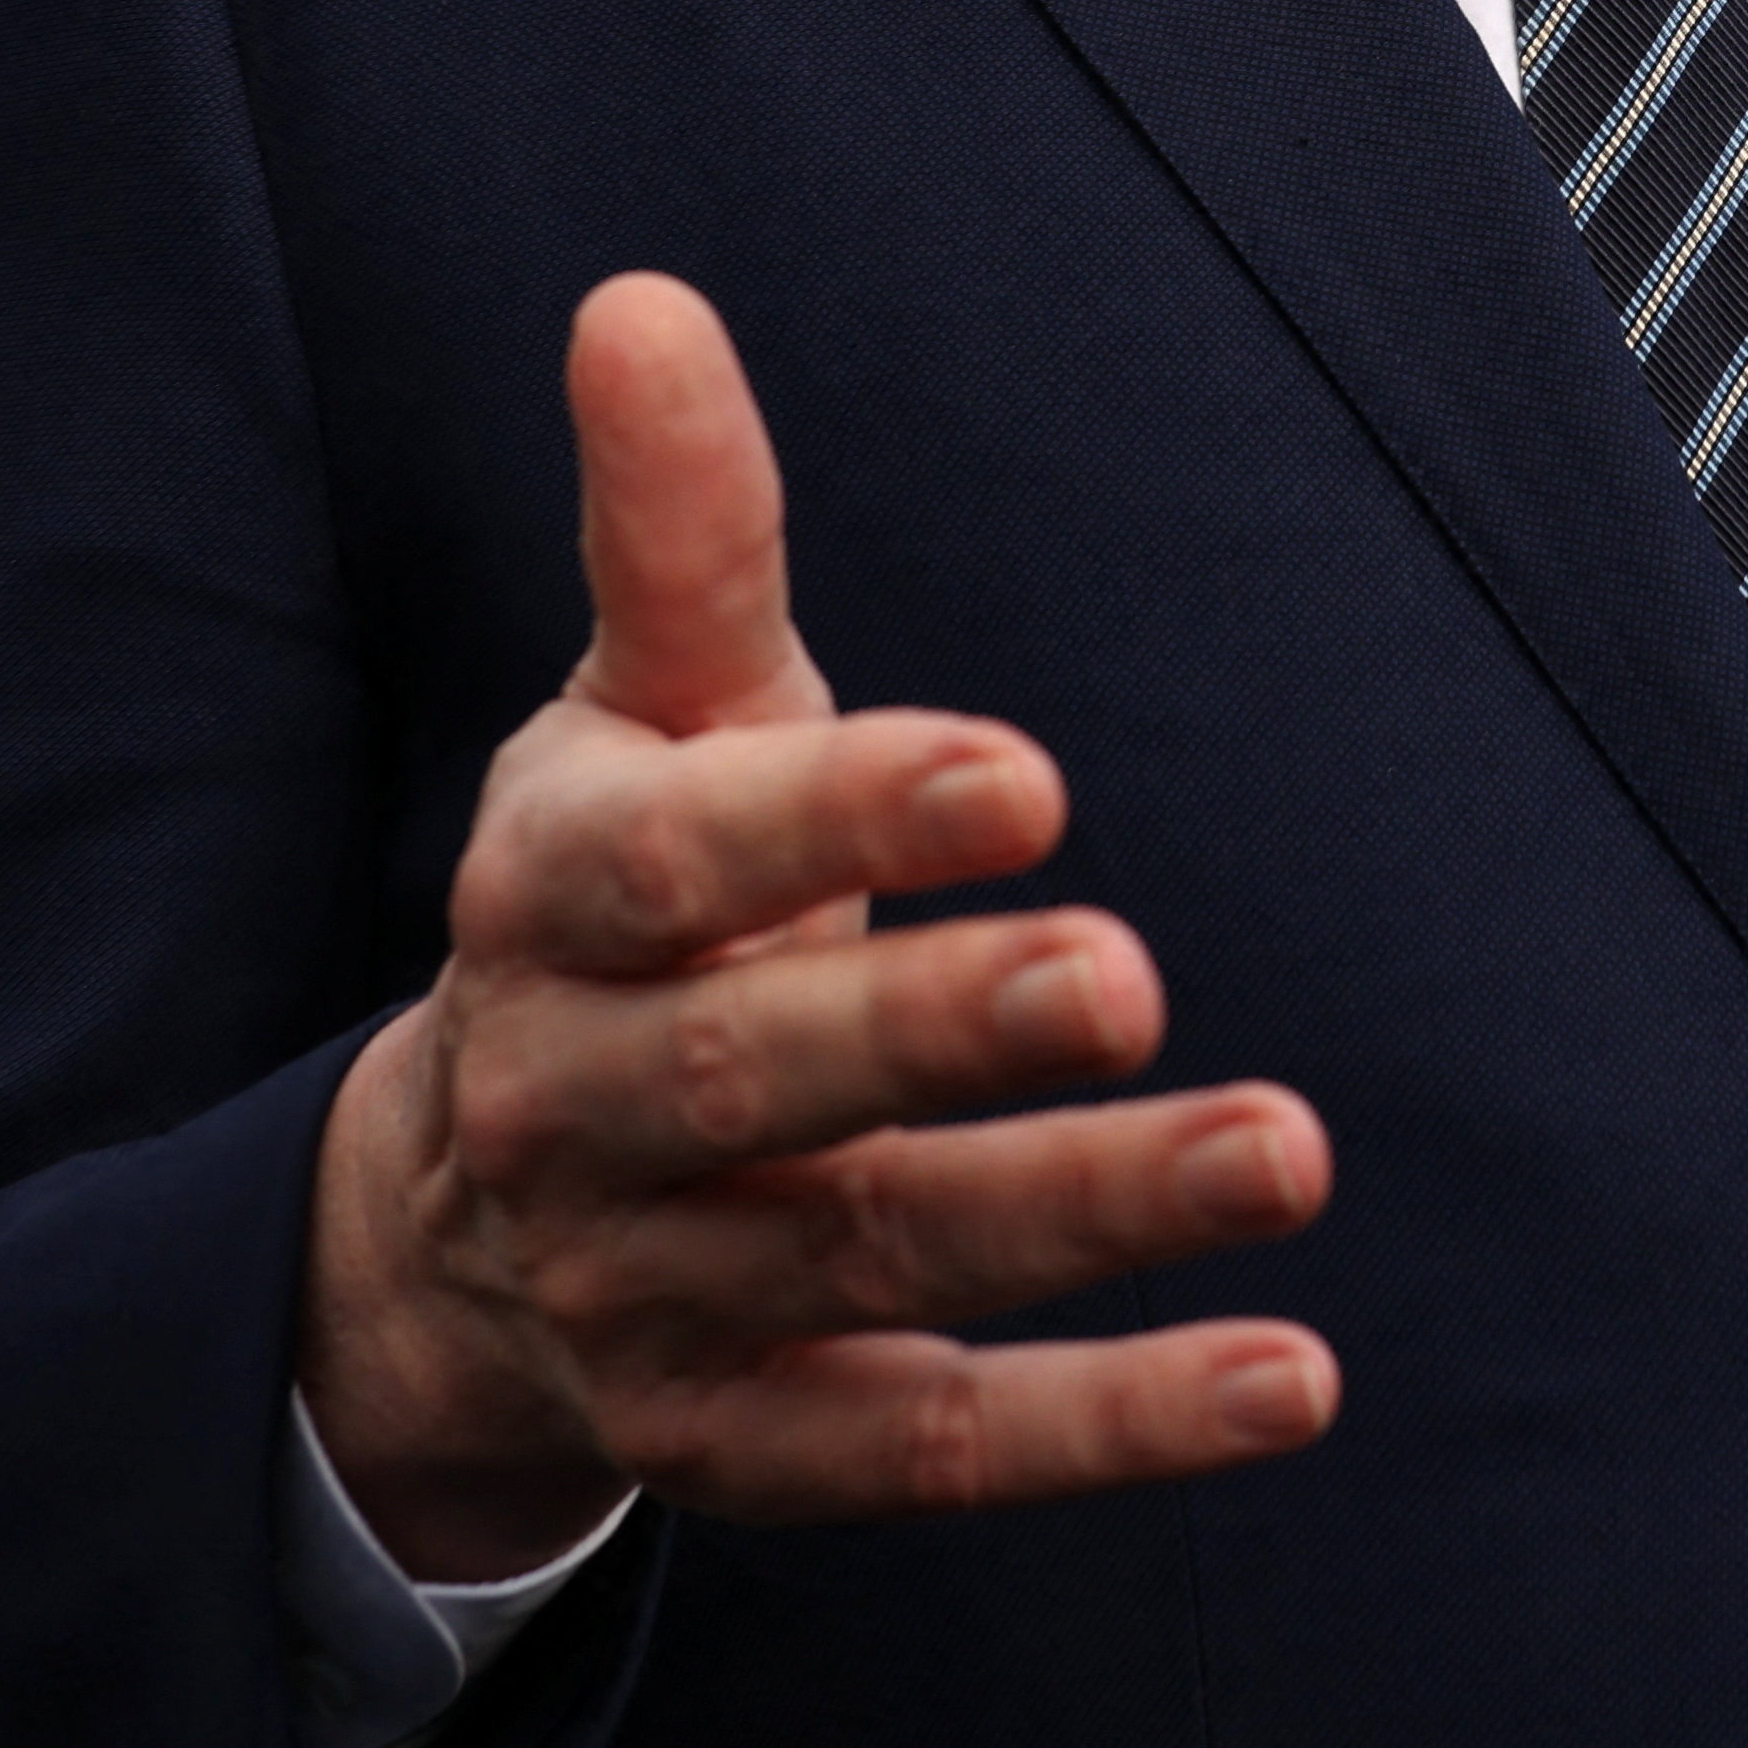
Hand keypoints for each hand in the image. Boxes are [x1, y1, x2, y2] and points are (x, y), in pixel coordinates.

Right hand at [295, 276, 1340, 1579]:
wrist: (456, 1232)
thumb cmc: (623, 906)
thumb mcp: (637, 716)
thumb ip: (675, 531)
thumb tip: (640, 299)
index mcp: (546, 906)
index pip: (671, 862)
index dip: (837, 817)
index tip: (1023, 771)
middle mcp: (578, 1113)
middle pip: (763, 1076)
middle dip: (941, 1031)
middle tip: (1130, 973)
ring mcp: (655, 1296)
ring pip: (873, 1262)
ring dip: (1082, 1212)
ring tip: (1284, 1151)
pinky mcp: (744, 1447)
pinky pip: (929, 1448)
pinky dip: (1106, 1426)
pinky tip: (1291, 1375)